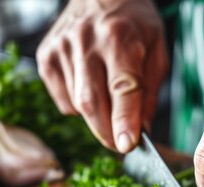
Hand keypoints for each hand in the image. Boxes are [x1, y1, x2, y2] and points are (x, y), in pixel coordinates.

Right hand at [36, 0, 168, 152]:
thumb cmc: (133, 23)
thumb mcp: (156, 50)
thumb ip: (150, 91)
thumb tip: (141, 130)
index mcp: (119, 37)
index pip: (122, 87)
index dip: (124, 119)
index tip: (127, 145)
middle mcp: (86, 41)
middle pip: (92, 102)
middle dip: (108, 132)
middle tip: (120, 144)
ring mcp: (61, 48)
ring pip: (78, 105)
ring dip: (97, 119)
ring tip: (110, 103)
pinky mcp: (46, 57)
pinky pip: (63, 100)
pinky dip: (79, 107)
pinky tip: (91, 89)